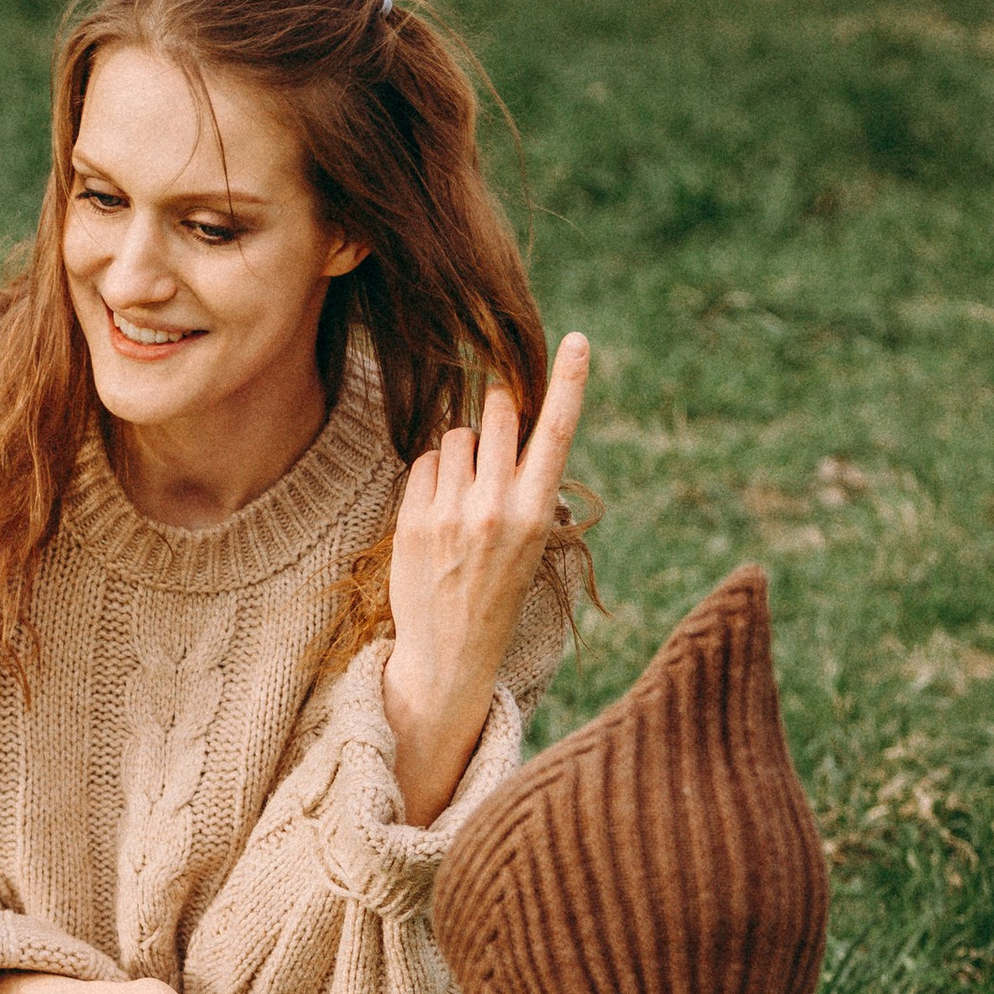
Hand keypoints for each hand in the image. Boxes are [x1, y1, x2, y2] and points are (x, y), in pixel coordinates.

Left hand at [382, 329, 590, 824]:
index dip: (569, 383)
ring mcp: (453, 513)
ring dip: (459, 450)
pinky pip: (424, 461)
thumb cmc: (496, 588)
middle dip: (495, 412)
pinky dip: (431, 475)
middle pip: (497, 412)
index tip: (578, 340)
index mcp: (537, 514)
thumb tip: (505, 415)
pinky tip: (437, 513)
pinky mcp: (414, 520)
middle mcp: (497, 509)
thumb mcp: (528, 540)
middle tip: (494, 439)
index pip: (556, 434)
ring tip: (463, 496)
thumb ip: (523, 482)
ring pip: (456, 433)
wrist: (449, 653)